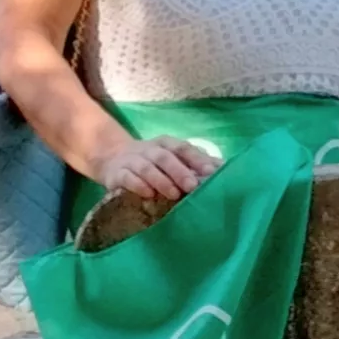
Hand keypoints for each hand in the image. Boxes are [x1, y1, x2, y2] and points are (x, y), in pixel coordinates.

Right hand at [91, 136, 220, 202]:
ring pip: (147, 167)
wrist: (112, 158)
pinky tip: (148, 194)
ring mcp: (132, 160)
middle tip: (192, 186)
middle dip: (180, 171)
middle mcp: (150, 149)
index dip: (198, 159)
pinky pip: (127, 178)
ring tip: (173, 194)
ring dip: (161, 180)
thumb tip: (226, 169)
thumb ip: (196, 164)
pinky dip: (138, 185)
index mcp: (167, 144)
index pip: (184, 148)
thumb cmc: (154, 164)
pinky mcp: (117, 174)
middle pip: (165, 157)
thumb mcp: (174, 160)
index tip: (212, 172)